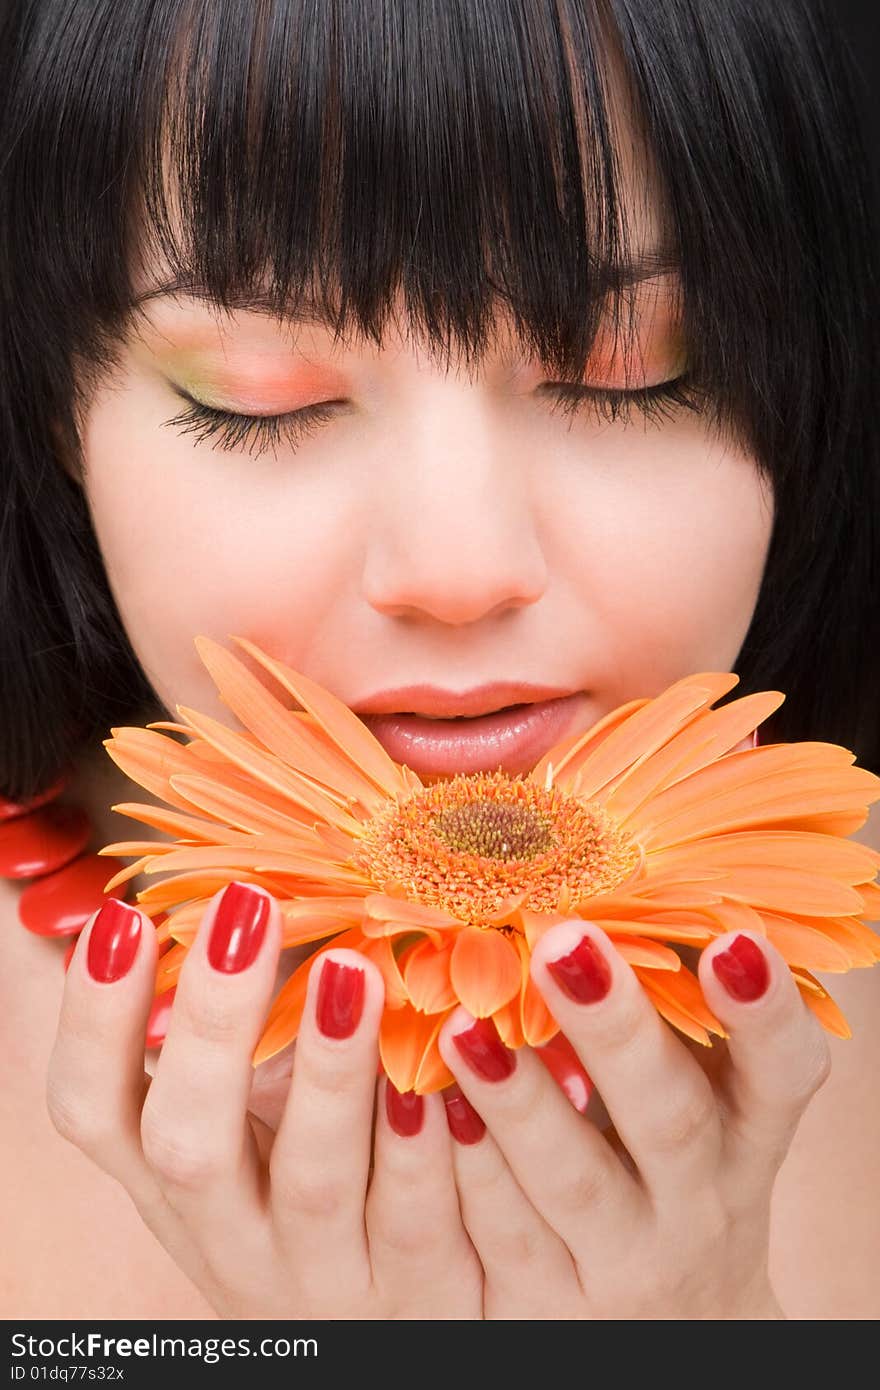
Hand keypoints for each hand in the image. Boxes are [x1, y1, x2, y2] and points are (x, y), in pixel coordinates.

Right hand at [46, 884, 481, 1318]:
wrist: (379, 1331)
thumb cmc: (301, 1189)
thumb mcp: (247, 1127)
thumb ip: (239, 1036)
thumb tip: (245, 892)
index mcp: (168, 1179)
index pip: (93, 1109)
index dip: (95, 1020)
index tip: (124, 918)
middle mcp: (226, 1235)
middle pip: (189, 1145)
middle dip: (211, 1024)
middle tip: (245, 908)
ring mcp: (316, 1273)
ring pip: (312, 1178)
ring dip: (326, 1071)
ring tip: (349, 969)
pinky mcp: (412, 1294)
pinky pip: (418, 1219)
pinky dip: (425, 1143)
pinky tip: (443, 1070)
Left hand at [434, 920, 829, 1319]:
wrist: (669, 1316)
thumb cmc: (669, 1159)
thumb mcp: (700, 1090)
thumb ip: (668, 1001)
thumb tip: (599, 867)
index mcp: (747, 1134)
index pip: (781, 1073)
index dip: (762, 1012)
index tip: (732, 939)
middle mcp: (698, 1204)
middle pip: (668, 1123)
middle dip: (615, 1032)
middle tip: (564, 942)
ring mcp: (624, 1264)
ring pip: (572, 1188)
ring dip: (518, 1106)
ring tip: (465, 1027)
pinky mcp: (547, 1309)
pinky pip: (498, 1241)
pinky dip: (459, 1171)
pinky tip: (415, 1104)